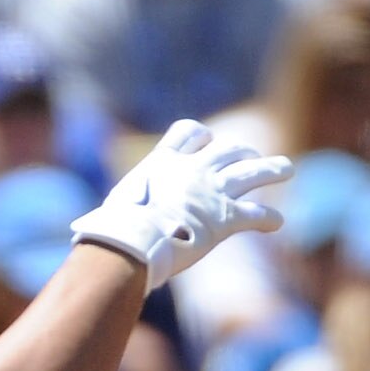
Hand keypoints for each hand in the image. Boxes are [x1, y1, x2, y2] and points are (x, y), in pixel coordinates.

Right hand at [72, 121, 291, 289]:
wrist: (135, 238)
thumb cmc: (116, 228)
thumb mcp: (112, 210)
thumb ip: (115, 211)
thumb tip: (82, 232)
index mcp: (164, 162)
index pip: (187, 132)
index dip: (199, 136)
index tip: (204, 139)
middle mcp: (193, 170)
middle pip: (227, 149)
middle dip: (242, 152)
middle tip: (251, 157)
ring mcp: (213, 192)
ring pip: (252, 173)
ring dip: (272, 169)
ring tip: (286, 168)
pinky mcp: (226, 218)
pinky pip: (255, 215)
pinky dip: (269, 219)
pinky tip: (278, 224)